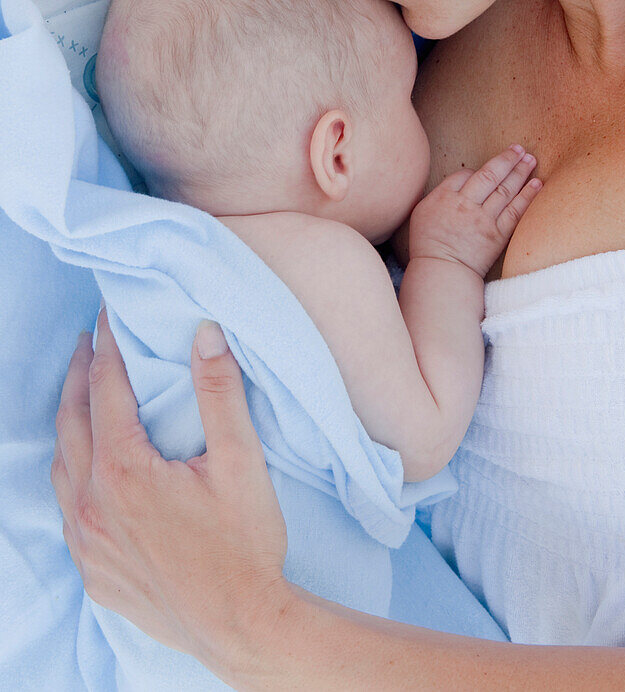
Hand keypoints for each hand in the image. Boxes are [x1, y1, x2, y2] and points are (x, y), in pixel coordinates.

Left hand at [51, 310, 289, 681]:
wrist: (240, 626)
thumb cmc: (245, 543)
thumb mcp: (240, 460)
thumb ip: (219, 391)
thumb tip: (206, 332)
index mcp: (123, 470)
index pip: (106, 389)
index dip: (108, 347)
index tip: (107, 316)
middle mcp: (91, 504)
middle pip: (71, 422)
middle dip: (79, 376)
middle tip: (88, 342)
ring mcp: (86, 543)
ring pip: (61, 467)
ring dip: (70, 424)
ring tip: (83, 396)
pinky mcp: (93, 571)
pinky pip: (66, 510)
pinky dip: (71, 474)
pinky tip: (87, 470)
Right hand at [408, 145, 541, 278]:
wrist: (442, 273)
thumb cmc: (428, 244)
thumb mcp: (422, 212)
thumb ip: (441, 193)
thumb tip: (462, 179)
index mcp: (444, 197)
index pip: (465, 174)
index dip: (477, 170)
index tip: (488, 169)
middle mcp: (465, 205)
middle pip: (489, 175)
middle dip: (506, 159)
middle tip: (519, 149)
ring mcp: (483, 220)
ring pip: (505, 190)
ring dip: (520, 172)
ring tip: (531, 159)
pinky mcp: (497, 235)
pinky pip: (515, 211)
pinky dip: (527, 196)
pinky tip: (537, 183)